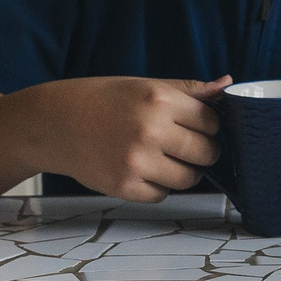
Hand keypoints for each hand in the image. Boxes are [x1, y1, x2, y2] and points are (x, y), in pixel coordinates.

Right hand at [30, 75, 228, 202]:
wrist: (53, 123)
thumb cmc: (101, 100)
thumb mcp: (144, 85)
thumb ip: (187, 90)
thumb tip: (227, 84)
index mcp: (159, 100)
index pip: (212, 121)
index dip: (207, 125)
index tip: (196, 126)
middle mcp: (150, 130)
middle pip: (207, 153)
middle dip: (202, 151)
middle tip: (184, 145)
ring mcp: (137, 162)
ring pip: (188, 178)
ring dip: (183, 172)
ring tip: (163, 158)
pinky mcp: (125, 186)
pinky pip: (162, 195)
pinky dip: (158, 186)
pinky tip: (142, 169)